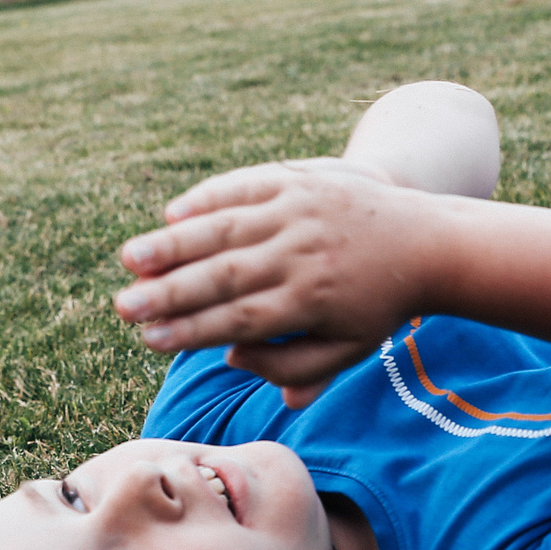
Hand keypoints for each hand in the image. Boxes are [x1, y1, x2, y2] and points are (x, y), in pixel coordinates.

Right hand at [114, 160, 437, 406]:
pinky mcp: (298, 181)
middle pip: (224, 276)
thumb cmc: (378, 306)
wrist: (426, 240)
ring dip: (174, 243)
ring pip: (226, 228)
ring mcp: (299, 212)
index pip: (239, 319)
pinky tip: (170, 214)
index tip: (150, 340)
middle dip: (168, 292)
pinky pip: (243, 187)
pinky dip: (206, 198)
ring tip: (129, 260)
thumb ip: (293, 368)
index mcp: (312, 302)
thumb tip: (231, 358)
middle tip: (123, 307)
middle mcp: (302, 254)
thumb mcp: (347, 351)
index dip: (191, 330)